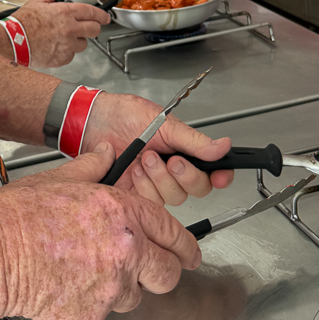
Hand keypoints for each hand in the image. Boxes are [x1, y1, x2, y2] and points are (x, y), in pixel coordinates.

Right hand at [0, 143, 201, 319]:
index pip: (172, 232)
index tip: (189, 252)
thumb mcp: (59, 180)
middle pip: (167, 273)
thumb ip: (92, 167)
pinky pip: (104, 310)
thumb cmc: (18, 217)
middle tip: (149, 268)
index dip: (186, 245)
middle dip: (162, 271)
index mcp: (122, 212)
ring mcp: (110, 288)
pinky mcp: (92, 315)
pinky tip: (69, 283)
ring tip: (89, 269)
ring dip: (123, 286)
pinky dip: (94, 301)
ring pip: (135, 294)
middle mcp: (125, 251)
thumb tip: (106, 153)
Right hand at [13, 0, 109, 66]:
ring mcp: (67, 45)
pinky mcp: (63, 58)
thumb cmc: (23, 22)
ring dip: (77, 41)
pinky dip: (66, 52)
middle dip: (93, 28)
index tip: (105, 17)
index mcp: (66, 12)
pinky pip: (72, 55)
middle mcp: (70, 29)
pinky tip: (55, 46)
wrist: (13, 42)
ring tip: (63, 38)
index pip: (93, 13)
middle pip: (95, 30)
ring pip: (83, 44)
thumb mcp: (38, 2)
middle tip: (87, 28)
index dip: (102, 15)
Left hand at [83, 91, 232, 205]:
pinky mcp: (138, 194)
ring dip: (161, 178)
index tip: (221, 176)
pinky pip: (152, 202)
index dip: (221, 176)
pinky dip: (145, 187)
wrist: (95, 123)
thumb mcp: (164, 124)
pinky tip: (135, 171)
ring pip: (175, 197)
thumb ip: (194, 141)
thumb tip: (223, 146)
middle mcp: (173, 169)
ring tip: (145, 158)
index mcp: (184, 150)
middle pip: (198, 189)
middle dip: (185, 175)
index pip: (212, 170)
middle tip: (171, 160)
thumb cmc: (126, 116)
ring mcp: (156, 183)